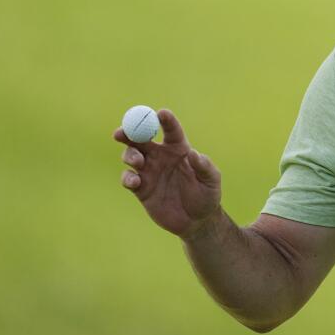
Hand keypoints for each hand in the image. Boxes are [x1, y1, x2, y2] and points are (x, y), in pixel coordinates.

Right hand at [114, 109, 222, 238]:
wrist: (196, 221)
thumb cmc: (207, 196)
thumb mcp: (212, 181)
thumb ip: (204, 167)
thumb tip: (194, 153)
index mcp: (178, 149)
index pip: (170, 130)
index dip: (165, 120)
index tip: (161, 113)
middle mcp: (161, 157)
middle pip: (141, 138)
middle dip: (130, 132)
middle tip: (122, 132)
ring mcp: (149, 172)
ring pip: (131, 155)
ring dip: (129, 154)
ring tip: (138, 161)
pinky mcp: (141, 188)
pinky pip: (128, 178)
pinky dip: (128, 178)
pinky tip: (135, 181)